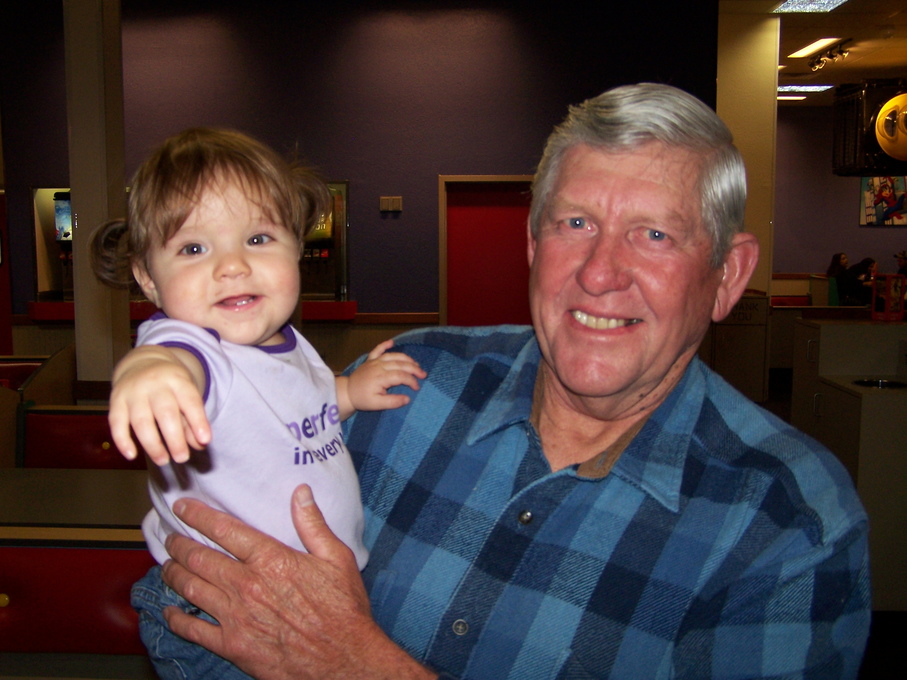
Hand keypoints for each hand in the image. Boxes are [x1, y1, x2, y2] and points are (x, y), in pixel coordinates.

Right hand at [109, 345, 209, 464]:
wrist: (142, 361)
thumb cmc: (170, 386)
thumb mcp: (187, 395)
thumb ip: (193, 420)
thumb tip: (199, 444)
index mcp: (177, 380)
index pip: (190, 401)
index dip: (198, 421)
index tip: (205, 440)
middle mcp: (154, 384)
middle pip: (165, 413)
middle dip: (175, 439)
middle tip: (182, 458)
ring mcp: (133, 392)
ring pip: (141, 421)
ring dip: (152, 444)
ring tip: (163, 460)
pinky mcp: (115, 401)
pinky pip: (116, 423)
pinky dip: (123, 441)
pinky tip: (132, 455)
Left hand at [161, 486, 436, 679]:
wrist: (343, 659)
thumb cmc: (343, 609)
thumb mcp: (337, 559)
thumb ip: (313, 524)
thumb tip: (300, 492)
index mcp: (270, 559)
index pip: (224, 530)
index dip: (198, 515)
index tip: (182, 507)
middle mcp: (246, 584)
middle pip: (200, 558)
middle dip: (179, 544)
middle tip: (170, 538)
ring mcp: (236, 616)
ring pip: (191, 589)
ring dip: (174, 574)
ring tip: (167, 566)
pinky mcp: (232, 645)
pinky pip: (194, 629)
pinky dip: (176, 619)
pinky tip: (170, 611)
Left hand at [338, 340, 425, 417]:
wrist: (346, 392)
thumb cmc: (362, 399)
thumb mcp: (377, 405)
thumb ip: (392, 402)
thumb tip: (407, 399)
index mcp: (380, 377)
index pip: (401, 376)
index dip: (412, 381)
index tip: (417, 388)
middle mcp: (378, 366)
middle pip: (400, 364)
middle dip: (414, 368)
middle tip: (423, 375)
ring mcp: (374, 361)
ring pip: (393, 356)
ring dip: (406, 358)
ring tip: (416, 364)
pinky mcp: (370, 360)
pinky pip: (377, 350)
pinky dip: (384, 345)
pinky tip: (392, 342)